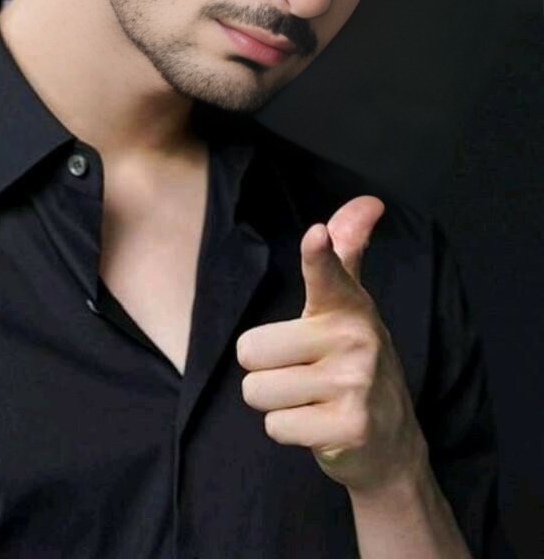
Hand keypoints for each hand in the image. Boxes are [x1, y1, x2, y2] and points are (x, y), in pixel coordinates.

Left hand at [236, 196, 424, 493]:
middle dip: (265, 369)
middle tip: (302, 373)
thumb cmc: (355, 362)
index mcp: (348, 305)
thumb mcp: (351, 306)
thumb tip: (369, 202)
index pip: (328, 272)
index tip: (316, 235)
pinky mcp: (348, 427)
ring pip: (258, 391)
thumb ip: (346, 251)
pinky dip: (289, 431)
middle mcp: (355, 338)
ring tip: (312, 400)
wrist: (392, 440)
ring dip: (276, 403)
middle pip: (250, 350)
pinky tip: (319, 426)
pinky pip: (275, 426)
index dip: (319, 254)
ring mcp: (355, 383)